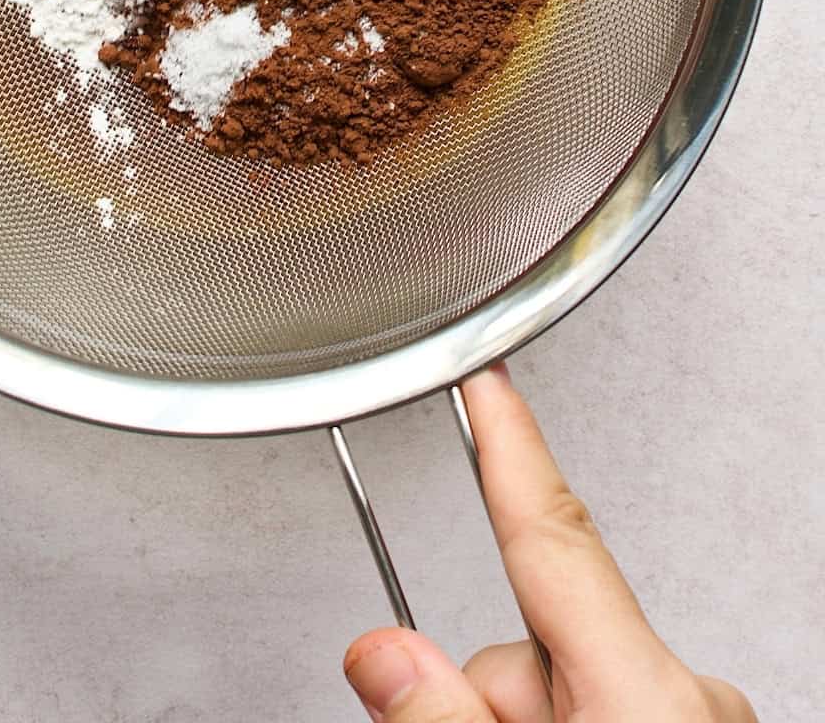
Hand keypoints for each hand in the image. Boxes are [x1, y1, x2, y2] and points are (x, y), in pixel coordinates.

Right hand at [344, 366, 755, 721]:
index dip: (509, 445)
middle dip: (482, 690)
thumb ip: (442, 716)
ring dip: (518, 721)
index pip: (552, 533)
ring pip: (555, 678)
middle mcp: (684, 698)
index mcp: (647, 696)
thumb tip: (381, 655)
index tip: (486, 378)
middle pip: (531, 636)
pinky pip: (594, 704)